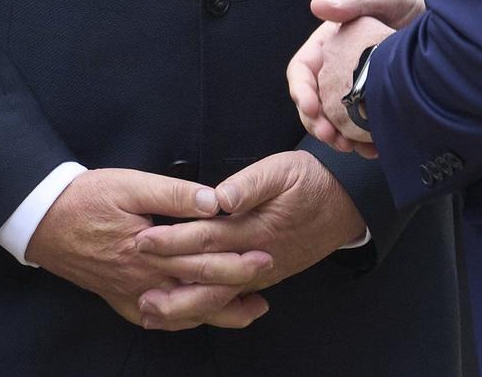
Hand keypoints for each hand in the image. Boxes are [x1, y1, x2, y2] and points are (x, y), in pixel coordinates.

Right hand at [27, 169, 263, 327]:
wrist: (41, 220)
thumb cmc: (85, 198)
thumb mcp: (129, 184)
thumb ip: (173, 194)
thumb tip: (214, 201)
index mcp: (150, 251)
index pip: (204, 263)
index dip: (238, 263)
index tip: (265, 257)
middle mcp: (143, 281)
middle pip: (200, 291)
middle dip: (237, 287)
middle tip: (266, 279)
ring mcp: (131, 295)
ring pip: (183, 313)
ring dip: (218, 312)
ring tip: (248, 309)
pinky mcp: (119, 299)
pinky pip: (157, 320)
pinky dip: (182, 322)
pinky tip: (197, 318)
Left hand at [133, 151, 364, 328]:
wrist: (346, 203)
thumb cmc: (310, 181)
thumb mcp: (281, 170)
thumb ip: (249, 185)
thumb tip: (220, 199)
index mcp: (256, 230)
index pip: (206, 238)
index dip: (172, 240)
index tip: (142, 240)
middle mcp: (257, 258)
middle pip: (207, 278)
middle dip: (169, 282)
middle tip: (135, 286)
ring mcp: (261, 271)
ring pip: (219, 296)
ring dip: (184, 305)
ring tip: (151, 310)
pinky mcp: (264, 275)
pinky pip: (231, 297)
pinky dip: (206, 307)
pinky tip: (185, 310)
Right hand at [289, 0, 421, 153]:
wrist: (446, 29)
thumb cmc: (409, 8)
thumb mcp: (383, 1)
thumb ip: (353, 2)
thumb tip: (317, 5)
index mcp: (328, 46)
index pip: (302, 71)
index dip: (301, 91)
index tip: (312, 108)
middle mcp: (336, 69)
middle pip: (313, 101)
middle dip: (316, 123)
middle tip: (332, 137)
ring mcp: (355, 90)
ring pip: (334, 120)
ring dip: (336, 137)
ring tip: (350, 147)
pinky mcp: (375, 105)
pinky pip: (360, 129)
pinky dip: (362, 143)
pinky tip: (372, 150)